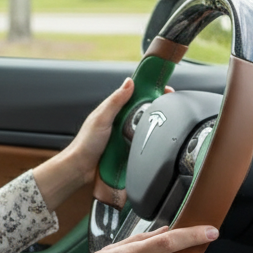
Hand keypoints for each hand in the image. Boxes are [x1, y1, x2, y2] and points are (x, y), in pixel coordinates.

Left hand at [33, 77, 170, 210]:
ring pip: (145, 127)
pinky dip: (148, 141)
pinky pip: (142, 142)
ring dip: (153, 126)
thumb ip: (115, 101)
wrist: (81, 169)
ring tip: (166, 124)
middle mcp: (120, 121)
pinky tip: (155, 142)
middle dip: (156, 108)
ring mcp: (125, 135)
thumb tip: (129, 82)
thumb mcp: (101, 118)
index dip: (150, 91)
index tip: (165, 89)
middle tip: (171, 107)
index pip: (135, 95)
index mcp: (114, 110)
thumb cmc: (85, 144)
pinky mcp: (128, 149)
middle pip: (143, 111)